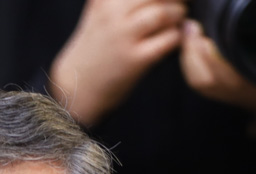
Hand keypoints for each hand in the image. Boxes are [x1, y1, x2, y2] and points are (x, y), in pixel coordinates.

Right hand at [49, 0, 187, 125]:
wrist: (76, 83)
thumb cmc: (94, 48)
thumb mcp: (100, 12)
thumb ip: (119, 1)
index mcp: (104, 0)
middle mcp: (112, 14)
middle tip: (178, 3)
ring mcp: (123, 37)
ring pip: (162, 14)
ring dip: (177, 14)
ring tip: (178, 18)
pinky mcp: (135, 59)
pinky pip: (167, 40)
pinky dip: (176, 36)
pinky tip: (174, 38)